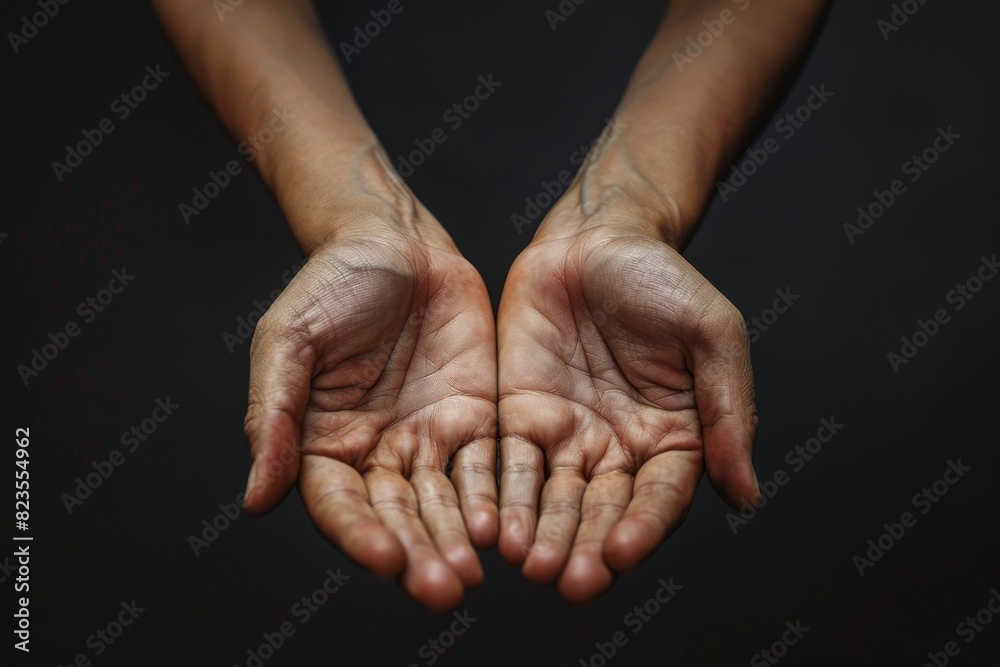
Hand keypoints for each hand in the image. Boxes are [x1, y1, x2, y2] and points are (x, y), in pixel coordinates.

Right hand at [242, 214, 497, 611]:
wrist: (397, 241)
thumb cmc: (331, 283)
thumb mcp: (288, 341)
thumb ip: (272, 417)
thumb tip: (256, 500)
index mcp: (322, 443)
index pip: (339, 504)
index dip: (359, 533)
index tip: (384, 557)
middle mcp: (377, 453)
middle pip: (397, 516)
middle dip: (419, 553)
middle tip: (442, 589)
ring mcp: (427, 439)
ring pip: (444, 503)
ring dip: (457, 540)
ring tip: (472, 572)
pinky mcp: (474, 419)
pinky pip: (487, 467)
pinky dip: (495, 498)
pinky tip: (504, 526)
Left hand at [497, 201, 758, 603]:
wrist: (595, 238)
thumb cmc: (661, 279)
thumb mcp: (712, 334)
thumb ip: (728, 411)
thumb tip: (746, 494)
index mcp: (675, 437)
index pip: (661, 497)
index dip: (643, 525)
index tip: (621, 552)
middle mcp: (621, 449)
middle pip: (604, 510)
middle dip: (586, 546)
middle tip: (569, 581)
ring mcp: (570, 436)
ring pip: (556, 498)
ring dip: (543, 533)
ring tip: (530, 564)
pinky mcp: (522, 417)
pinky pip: (511, 463)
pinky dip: (504, 496)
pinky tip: (494, 524)